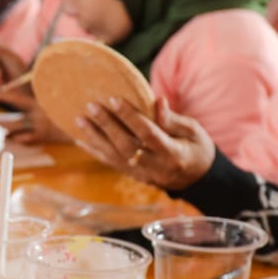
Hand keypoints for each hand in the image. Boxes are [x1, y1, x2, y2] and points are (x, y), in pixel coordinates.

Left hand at [74, 96, 214, 190]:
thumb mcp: (194, 131)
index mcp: (173, 154)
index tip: (114, 99)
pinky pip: (111, 164)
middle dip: (107, 125)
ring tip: (79, 119)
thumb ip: (173, 119)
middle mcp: (155, 168)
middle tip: (91, 106)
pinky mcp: (134, 176)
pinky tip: (80, 139)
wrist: (198, 179)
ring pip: (114, 157)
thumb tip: (157, 100)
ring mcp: (143, 175)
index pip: (148, 134)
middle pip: (126, 147)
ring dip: (95, 138)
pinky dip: (95, 151)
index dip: (130, 117)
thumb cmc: (197, 148)